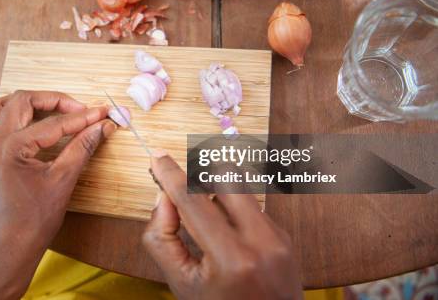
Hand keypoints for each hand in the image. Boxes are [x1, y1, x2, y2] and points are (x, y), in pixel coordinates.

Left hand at [0, 90, 115, 299]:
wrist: (6, 251)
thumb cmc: (32, 222)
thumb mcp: (62, 182)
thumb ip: (82, 148)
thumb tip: (102, 127)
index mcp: (8, 148)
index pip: (52, 124)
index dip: (82, 117)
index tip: (103, 113)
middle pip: (22, 101)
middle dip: (54, 100)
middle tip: (80, 109)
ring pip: (2, 107)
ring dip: (29, 103)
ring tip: (55, 110)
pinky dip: (16, 116)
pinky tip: (35, 125)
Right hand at [143, 151, 302, 299]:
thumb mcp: (180, 283)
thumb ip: (162, 238)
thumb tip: (164, 197)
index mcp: (232, 258)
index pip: (194, 202)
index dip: (171, 175)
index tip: (157, 156)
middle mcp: (262, 241)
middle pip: (226, 179)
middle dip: (198, 174)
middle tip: (179, 183)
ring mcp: (278, 237)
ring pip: (240, 189)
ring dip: (214, 194)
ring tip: (201, 219)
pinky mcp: (284, 235)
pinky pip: (251, 206)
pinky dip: (230, 210)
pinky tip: (223, 234)